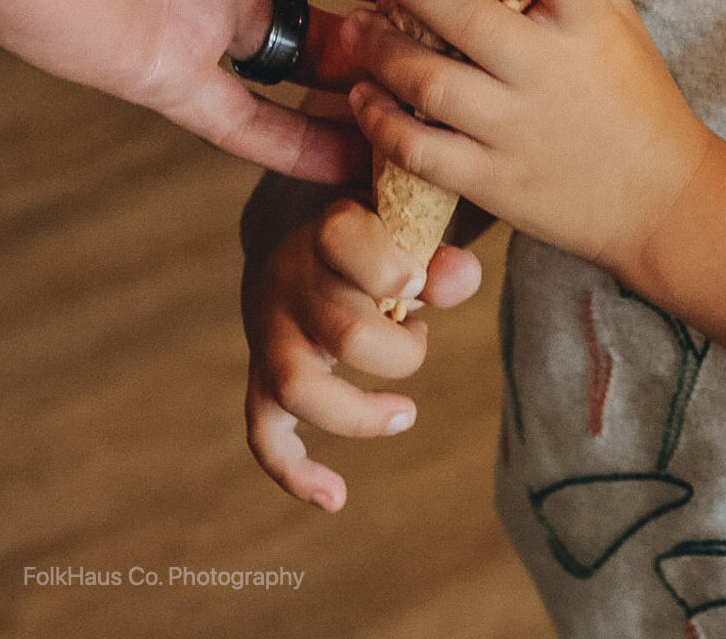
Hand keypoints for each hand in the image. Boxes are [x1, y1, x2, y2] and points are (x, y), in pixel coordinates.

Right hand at [241, 192, 482, 509]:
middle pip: (345, 334)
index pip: (345, 239)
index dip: (392, 269)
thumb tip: (464, 278)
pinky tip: (335, 498)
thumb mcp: (406, 228)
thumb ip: (441, 255)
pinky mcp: (262, 374)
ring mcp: (270, 332)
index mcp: (330, 231)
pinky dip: (294, 471)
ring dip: (357, 415)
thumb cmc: (376, 237)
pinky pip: (263, 432)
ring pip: (295, 387)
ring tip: (405, 414)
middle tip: (419, 335)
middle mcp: (291, 281)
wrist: (302, 239)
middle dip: (400, 353)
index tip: (417, 280)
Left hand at [344, 0, 710, 276]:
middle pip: (469, 19)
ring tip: (356, 25)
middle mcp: (553, 73)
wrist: (660, 203)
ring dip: (380, 49)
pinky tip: (362, 94)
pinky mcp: (494, 183)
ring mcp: (519, 130)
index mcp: (592, 25)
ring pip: (430, 83)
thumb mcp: (622, 23)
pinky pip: (419, 149)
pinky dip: (380, 120)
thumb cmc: (636, 99)